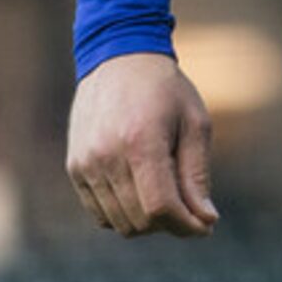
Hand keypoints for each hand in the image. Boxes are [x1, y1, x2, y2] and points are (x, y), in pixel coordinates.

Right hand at [66, 52, 218, 238]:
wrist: (118, 57)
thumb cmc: (165, 89)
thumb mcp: (195, 122)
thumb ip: (197, 175)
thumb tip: (205, 220)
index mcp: (140, 141)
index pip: (160, 207)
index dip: (186, 225)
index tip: (205, 225)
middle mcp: (106, 155)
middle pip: (140, 220)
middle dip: (171, 224)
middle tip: (190, 209)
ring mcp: (85, 163)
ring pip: (119, 223)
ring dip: (147, 222)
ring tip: (166, 196)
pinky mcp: (75, 167)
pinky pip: (99, 214)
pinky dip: (123, 214)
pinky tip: (141, 192)